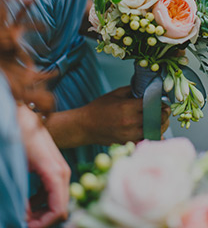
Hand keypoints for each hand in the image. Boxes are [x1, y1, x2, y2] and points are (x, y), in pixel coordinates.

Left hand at [17, 106, 70, 227]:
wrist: (23, 116)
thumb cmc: (19, 137)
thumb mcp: (18, 167)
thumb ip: (22, 193)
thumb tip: (22, 215)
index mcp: (55, 173)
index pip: (58, 210)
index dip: (42, 224)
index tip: (23, 225)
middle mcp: (63, 172)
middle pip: (60, 208)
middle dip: (41, 220)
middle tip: (20, 219)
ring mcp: (61, 169)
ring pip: (58, 202)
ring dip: (41, 212)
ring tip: (22, 211)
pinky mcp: (56, 168)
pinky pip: (54, 192)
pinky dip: (42, 202)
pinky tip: (28, 200)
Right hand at [82, 86, 170, 144]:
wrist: (85, 126)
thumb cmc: (99, 108)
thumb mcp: (116, 94)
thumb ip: (133, 90)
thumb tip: (148, 88)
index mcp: (127, 107)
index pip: (152, 105)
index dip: (161, 103)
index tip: (164, 102)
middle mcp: (130, 122)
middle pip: (156, 119)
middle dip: (164, 115)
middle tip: (165, 111)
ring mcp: (129, 135)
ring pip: (154, 132)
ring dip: (160, 126)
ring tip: (161, 121)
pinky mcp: (128, 143)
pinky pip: (146, 141)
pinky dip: (152, 137)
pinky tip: (153, 131)